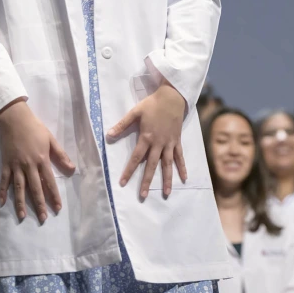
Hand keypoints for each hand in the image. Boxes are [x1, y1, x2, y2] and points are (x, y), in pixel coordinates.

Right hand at [0, 99, 75, 222]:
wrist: (15, 119)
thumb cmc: (35, 128)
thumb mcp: (51, 140)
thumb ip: (61, 155)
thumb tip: (72, 169)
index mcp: (42, 160)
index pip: (49, 182)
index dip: (54, 196)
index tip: (57, 208)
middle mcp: (29, 166)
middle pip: (35, 189)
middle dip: (39, 205)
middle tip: (42, 218)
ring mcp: (16, 166)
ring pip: (19, 188)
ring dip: (21, 203)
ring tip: (22, 216)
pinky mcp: (6, 164)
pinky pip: (4, 180)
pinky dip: (2, 191)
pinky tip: (1, 203)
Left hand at [107, 82, 187, 198]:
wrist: (172, 97)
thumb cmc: (152, 104)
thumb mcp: (135, 112)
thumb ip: (122, 125)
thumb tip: (108, 135)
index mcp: (147, 137)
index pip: (136, 158)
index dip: (129, 171)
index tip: (123, 183)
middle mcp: (158, 143)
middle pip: (152, 165)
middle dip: (147, 181)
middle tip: (143, 195)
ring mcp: (169, 143)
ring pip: (167, 164)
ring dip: (167, 179)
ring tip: (167, 193)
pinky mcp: (177, 141)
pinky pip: (180, 156)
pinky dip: (182, 167)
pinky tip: (184, 178)